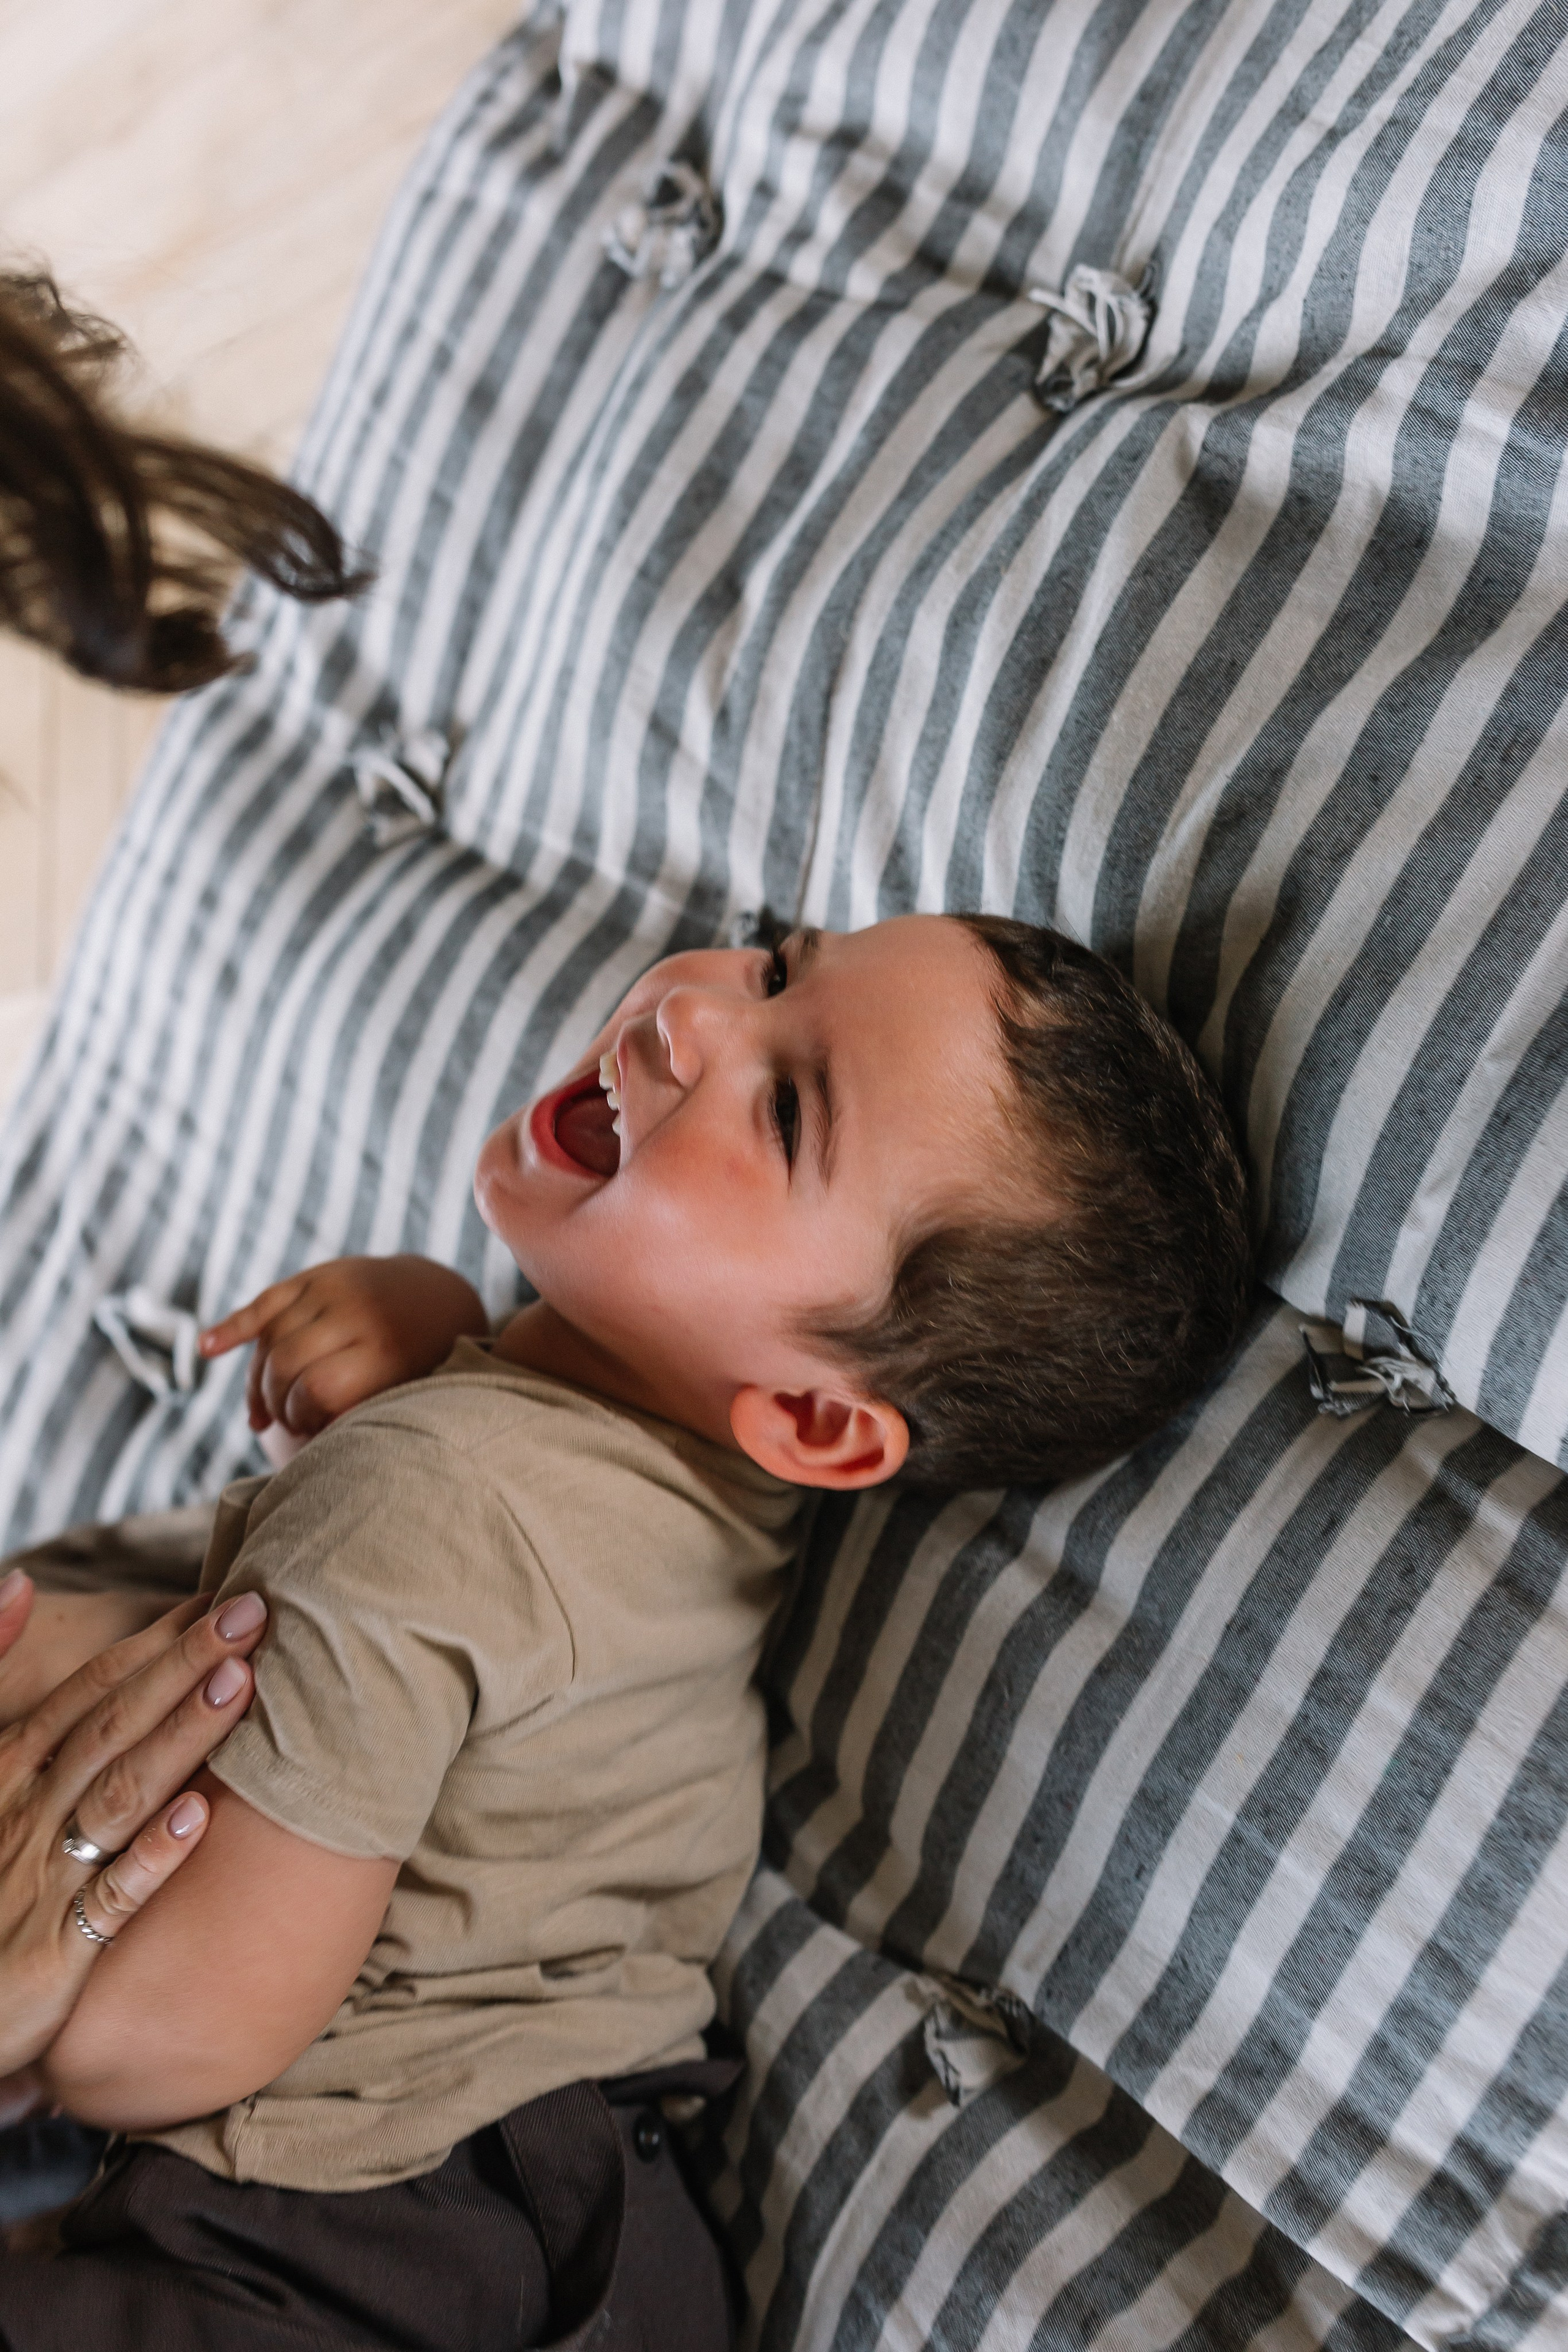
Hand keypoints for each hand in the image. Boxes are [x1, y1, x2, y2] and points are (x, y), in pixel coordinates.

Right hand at [0, 1571, 265, 2076]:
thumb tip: (22, 1582)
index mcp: (9, 1768)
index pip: (93, 1689)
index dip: (157, 1640)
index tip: (222, 1596)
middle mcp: (28, 1812)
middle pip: (114, 1723)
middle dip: (183, 1663)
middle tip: (252, 1611)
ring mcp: (43, 1878)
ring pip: (121, 1795)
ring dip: (180, 1737)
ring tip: (239, 1684)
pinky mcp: (54, 1950)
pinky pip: (110, 1898)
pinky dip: (152, 1857)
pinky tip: (199, 1819)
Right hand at [199, 1255, 487, 1442]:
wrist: (438, 1298)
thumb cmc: (419, 1367)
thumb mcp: (409, 1394)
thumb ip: (363, 1416)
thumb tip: (311, 1453)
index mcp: (385, 1349)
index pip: (317, 1390)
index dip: (303, 1418)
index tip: (310, 1434)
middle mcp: (357, 1313)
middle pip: (286, 1363)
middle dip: (278, 1402)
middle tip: (286, 1426)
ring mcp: (333, 1288)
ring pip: (270, 1338)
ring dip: (258, 1381)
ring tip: (265, 1414)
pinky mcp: (315, 1276)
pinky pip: (264, 1304)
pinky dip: (233, 1327)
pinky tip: (205, 1349)